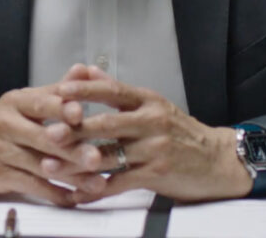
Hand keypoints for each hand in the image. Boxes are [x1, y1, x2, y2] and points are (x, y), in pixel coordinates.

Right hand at [0, 64, 106, 205]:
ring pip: (40, 164)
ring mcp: (1, 150)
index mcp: (16, 101)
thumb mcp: (22, 102)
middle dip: (71, 148)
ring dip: (70, 175)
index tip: (81, 114)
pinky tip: (73, 198)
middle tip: (96, 157)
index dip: (61, 108)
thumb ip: (56, 90)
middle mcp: (7, 123)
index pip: (41, 102)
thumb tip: (85, 70)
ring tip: (95, 182)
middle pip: (42, 136)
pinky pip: (31, 185)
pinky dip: (54, 193)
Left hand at [54, 68, 253, 202]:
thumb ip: (118, 90)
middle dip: (75, 130)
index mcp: (148, 100)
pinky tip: (78, 194)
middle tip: (49, 132)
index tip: (60, 90)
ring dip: (77, 164)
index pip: (113, 91)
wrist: (216, 160)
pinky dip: (95, 190)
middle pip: (107, 124)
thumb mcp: (153, 105)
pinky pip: (119, 183)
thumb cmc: (180, 132)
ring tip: (51, 167)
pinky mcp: (157, 174)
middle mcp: (152, 122)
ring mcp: (155, 149)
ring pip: (108, 156)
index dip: (86, 90)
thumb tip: (88, 70)